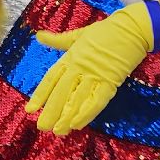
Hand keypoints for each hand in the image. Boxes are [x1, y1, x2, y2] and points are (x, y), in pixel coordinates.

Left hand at [24, 5, 153, 135]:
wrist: (131, 28)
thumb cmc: (104, 31)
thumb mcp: (78, 35)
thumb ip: (58, 40)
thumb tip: (39, 36)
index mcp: (70, 58)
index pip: (51, 79)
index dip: (40, 95)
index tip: (29, 109)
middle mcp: (79, 68)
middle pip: (61, 92)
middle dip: (51, 111)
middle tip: (42, 127)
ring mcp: (95, 75)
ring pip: (77, 99)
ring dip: (66, 116)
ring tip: (58, 131)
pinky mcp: (111, 82)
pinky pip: (97, 100)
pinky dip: (87, 113)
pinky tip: (77, 124)